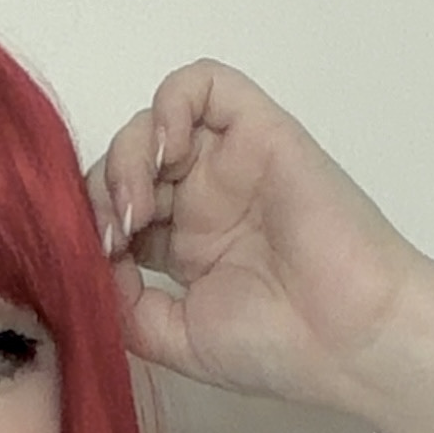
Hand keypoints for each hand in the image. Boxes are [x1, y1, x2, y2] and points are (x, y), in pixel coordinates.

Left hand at [85, 63, 433, 432]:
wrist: (347, 340)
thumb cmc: (278, 348)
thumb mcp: (174, 339)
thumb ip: (123, 303)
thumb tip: (86, 263)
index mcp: (186, 246)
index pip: (114, 209)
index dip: (90, 226)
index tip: (95, 264)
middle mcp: (204, 198)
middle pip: (126, 162)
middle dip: (101, 194)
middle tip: (114, 238)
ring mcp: (230, 164)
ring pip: (154, 121)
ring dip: (128, 157)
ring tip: (139, 209)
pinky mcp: (258, 131)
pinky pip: (202, 84)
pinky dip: (169, 107)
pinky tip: (167, 156)